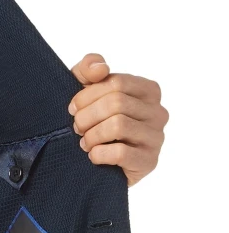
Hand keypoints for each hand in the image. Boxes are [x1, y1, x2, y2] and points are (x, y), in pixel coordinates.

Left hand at [68, 54, 167, 185]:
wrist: (97, 165)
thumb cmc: (93, 123)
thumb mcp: (85, 91)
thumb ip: (88, 70)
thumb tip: (100, 67)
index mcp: (148, 91)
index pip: (116, 82)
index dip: (87, 95)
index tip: (73, 109)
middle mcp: (158, 112)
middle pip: (116, 103)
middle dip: (87, 117)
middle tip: (77, 128)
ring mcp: (157, 137)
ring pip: (118, 126)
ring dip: (92, 136)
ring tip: (85, 143)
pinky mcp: (149, 161)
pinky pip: (120, 152)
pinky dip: (99, 154)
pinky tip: (93, 156)